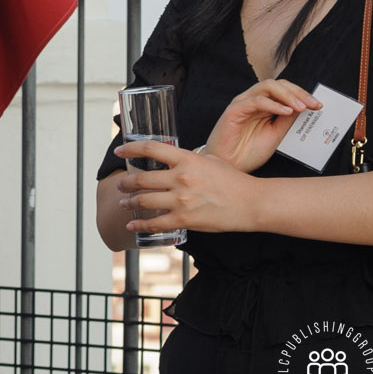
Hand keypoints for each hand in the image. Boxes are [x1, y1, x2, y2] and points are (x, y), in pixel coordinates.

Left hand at [116, 140, 269, 237]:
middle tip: (120, 185)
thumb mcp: (211, 161)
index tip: (120, 151)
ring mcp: (181, 200)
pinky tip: (132, 225)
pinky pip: (155, 223)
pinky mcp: (184, 219)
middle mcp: (181, 178)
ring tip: (123, 203)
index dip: (130, 148)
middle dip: (125, 183)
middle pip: (141, 179)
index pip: (150, 149)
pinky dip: (140, 224)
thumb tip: (174, 160)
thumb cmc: (234, 181)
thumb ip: (190, 160)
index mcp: (187, 159)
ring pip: (143, 200)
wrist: (253, 203)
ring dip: (129, 203)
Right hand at [203, 78, 319, 172]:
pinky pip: (255, 101)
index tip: (318, 106)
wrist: (230, 167)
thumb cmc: (249, 152)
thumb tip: (304, 108)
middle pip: (277, 84)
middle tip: (314, 105)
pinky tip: (286, 111)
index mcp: (263, 105)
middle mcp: (253, 101)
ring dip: (288, 95)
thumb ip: (287, 120)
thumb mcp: (276, 135)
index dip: (302, 95)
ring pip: (267, 87)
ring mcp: (243, 104)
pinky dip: (273, 104)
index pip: (284, 90)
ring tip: (302, 107)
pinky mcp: (234, 111)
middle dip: (299, 93)